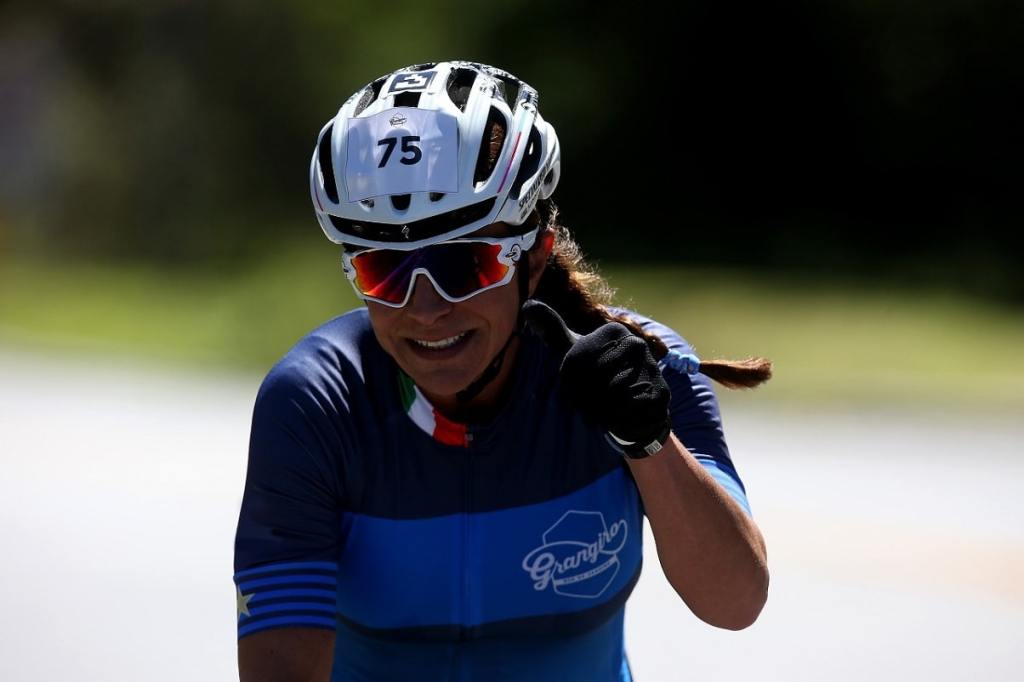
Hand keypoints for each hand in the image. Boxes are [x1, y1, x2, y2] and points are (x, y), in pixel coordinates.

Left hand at [521, 300, 671, 457]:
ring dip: (600, 412)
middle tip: (591, 404)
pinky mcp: (661, 393)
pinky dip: (618, 421)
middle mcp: (635, 343)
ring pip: (609, 397)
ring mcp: (651, 367)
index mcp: (613, 330)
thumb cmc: (600, 375)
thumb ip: (552, 330)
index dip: (570, 384)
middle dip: (585, 400)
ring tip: (604, 410)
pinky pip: (627, 412)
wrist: (636, 407)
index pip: (575, 363)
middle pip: (593, 380)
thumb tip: (528, 306)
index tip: (578, 387)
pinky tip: (621, 417)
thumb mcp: (573, 351)